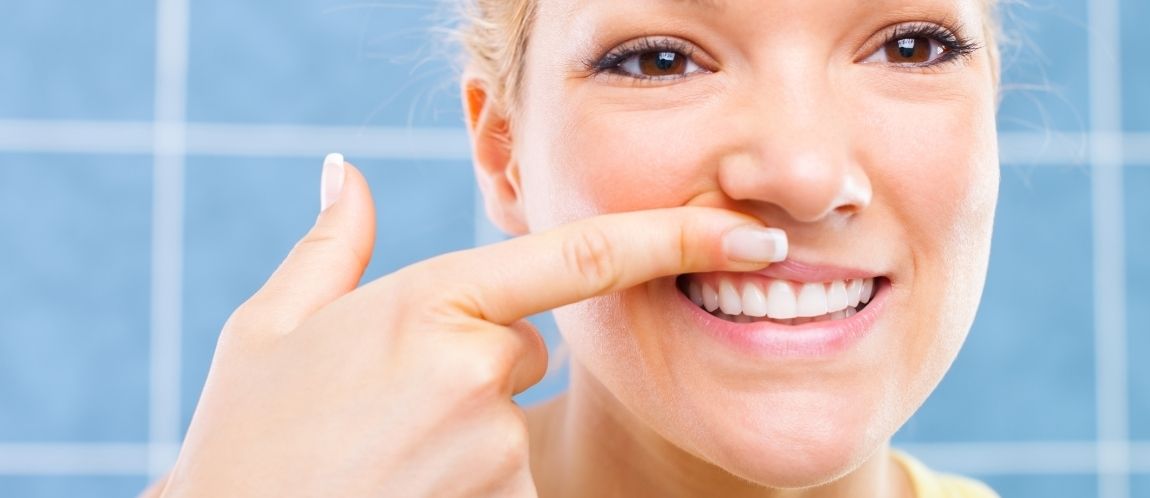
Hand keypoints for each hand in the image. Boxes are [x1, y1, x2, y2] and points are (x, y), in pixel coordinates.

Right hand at [157, 154, 786, 497]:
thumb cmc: (244, 438)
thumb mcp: (268, 329)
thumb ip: (330, 247)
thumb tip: (344, 174)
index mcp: (429, 304)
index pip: (580, 258)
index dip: (674, 237)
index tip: (749, 235)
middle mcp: (476, 373)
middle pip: (524, 346)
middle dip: (478, 359)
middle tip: (388, 398)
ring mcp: (495, 450)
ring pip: (510, 415)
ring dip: (463, 425)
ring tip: (379, 451)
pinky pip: (504, 474)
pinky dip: (464, 475)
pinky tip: (402, 481)